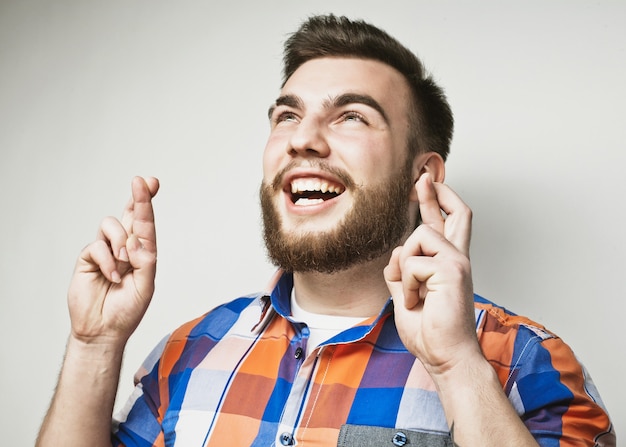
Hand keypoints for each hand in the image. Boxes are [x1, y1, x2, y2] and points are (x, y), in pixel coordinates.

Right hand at [67, 176, 158, 345]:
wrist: (103, 329)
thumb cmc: (128, 310)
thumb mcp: (146, 287)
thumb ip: (145, 262)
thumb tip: (136, 241)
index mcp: (142, 252)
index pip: (146, 223)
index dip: (147, 202)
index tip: (150, 182)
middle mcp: (125, 247)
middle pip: (130, 214)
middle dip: (138, 197)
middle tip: (141, 182)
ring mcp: (106, 251)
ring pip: (111, 224)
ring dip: (120, 242)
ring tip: (124, 265)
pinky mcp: (89, 258)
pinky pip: (97, 246)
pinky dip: (107, 260)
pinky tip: (111, 276)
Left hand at [384, 173, 479, 375]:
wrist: (444, 355)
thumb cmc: (429, 330)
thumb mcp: (406, 293)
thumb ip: (402, 270)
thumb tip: (397, 253)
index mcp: (448, 264)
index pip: (448, 226)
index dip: (438, 203)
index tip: (426, 184)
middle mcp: (458, 258)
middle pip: (457, 213)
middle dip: (437, 192)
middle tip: (422, 176)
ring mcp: (457, 261)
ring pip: (418, 236)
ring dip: (404, 264)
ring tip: (414, 294)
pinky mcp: (452, 268)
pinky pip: (412, 261)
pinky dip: (407, 283)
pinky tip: (418, 301)